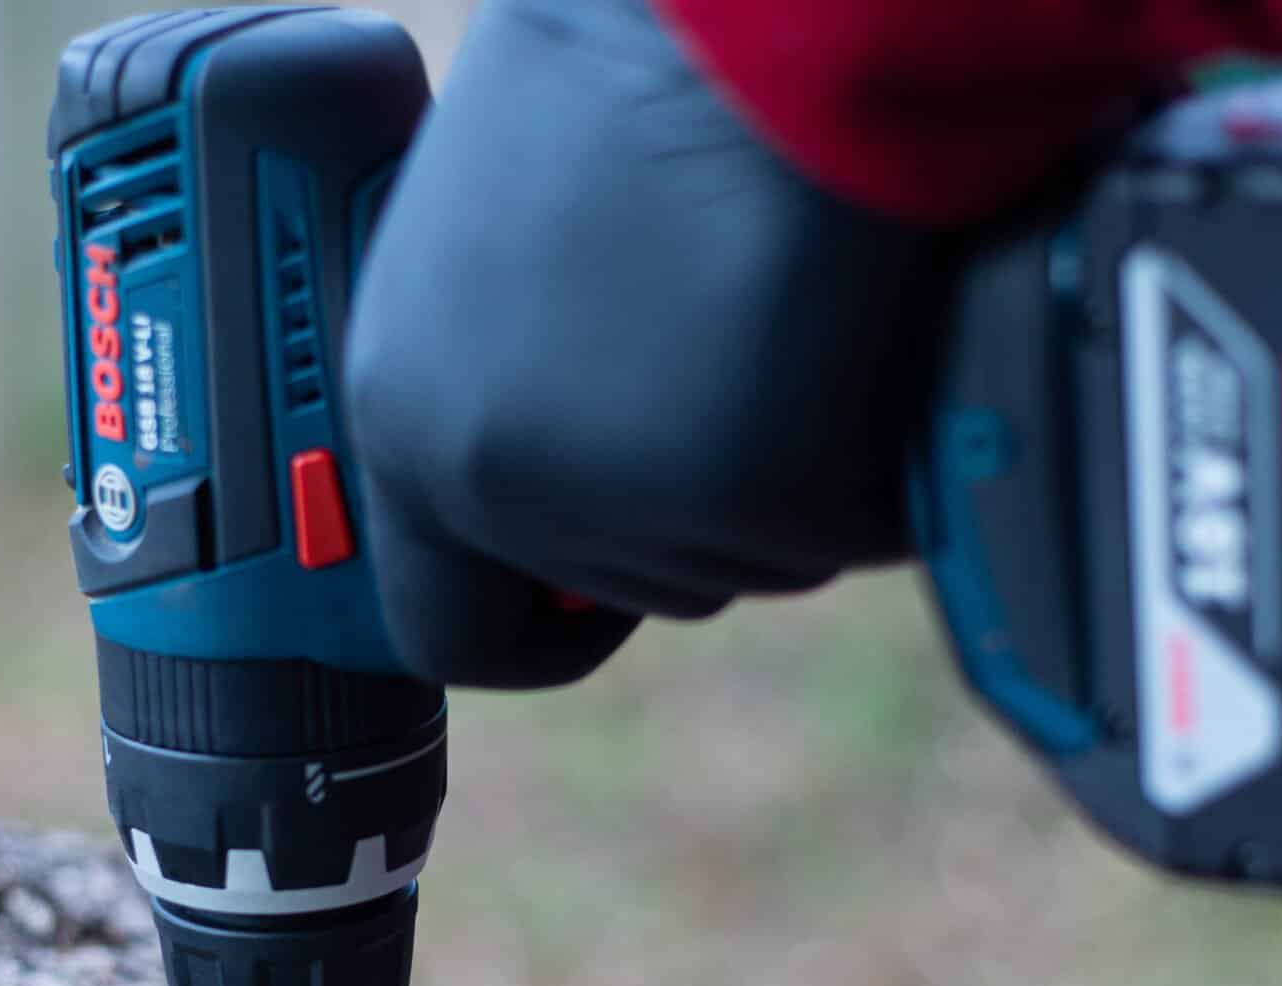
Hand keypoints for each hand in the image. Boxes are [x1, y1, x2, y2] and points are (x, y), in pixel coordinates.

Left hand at [344, 0, 955, 687]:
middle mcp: (497, 479)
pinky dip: (874, 449)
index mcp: (407, 414)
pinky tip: (853, 326)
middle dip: (687, 506)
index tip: (588, 591)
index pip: (445, 628)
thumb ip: (489, 354)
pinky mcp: (766, 493)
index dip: (533, 616)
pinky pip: (848, 525)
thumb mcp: (487, 219)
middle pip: (623, 586)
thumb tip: (549, 430)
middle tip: (728, 361)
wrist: (769, 12)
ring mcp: (629, 498)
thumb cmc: (642, 58)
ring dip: (783, 467)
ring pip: (741, 560)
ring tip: (781, 310)